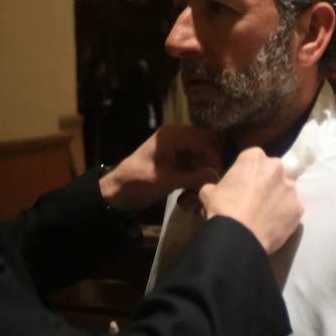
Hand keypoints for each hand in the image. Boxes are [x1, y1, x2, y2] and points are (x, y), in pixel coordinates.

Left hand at [100, 126, 222, 210]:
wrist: (116, 192)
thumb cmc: (138, 182)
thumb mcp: (167, 181)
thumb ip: (194, 177)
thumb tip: (217, 176)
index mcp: (172, 136)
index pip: (203, 141)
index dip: (213, 158)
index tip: (218, 176)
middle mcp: (176, 139)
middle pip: (204, 151)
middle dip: (206, 171)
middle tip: (206, 189)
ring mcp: (175, 152)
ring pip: (199, 163)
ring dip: (198, 181)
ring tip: (190, 200)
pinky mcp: (175, 164)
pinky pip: (191, 171)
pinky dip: (191, 184)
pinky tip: (185, 200)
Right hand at [198, 148, 302, 254]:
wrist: (240, 237)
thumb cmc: (223, 209)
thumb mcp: (209, 193)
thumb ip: (216, 187)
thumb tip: (215, 191)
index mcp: (255, 158)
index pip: (252, 158)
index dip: (246, 172)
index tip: (242, 184)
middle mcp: (276, 168)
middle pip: (272, 171)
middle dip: (265, 182)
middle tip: (254, 199)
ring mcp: (290, 188)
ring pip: (284, 190)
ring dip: (276, 198)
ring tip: (264, 214)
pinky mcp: (299, 208)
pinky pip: (291, 209)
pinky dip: (284, 215)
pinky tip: (273, 225)